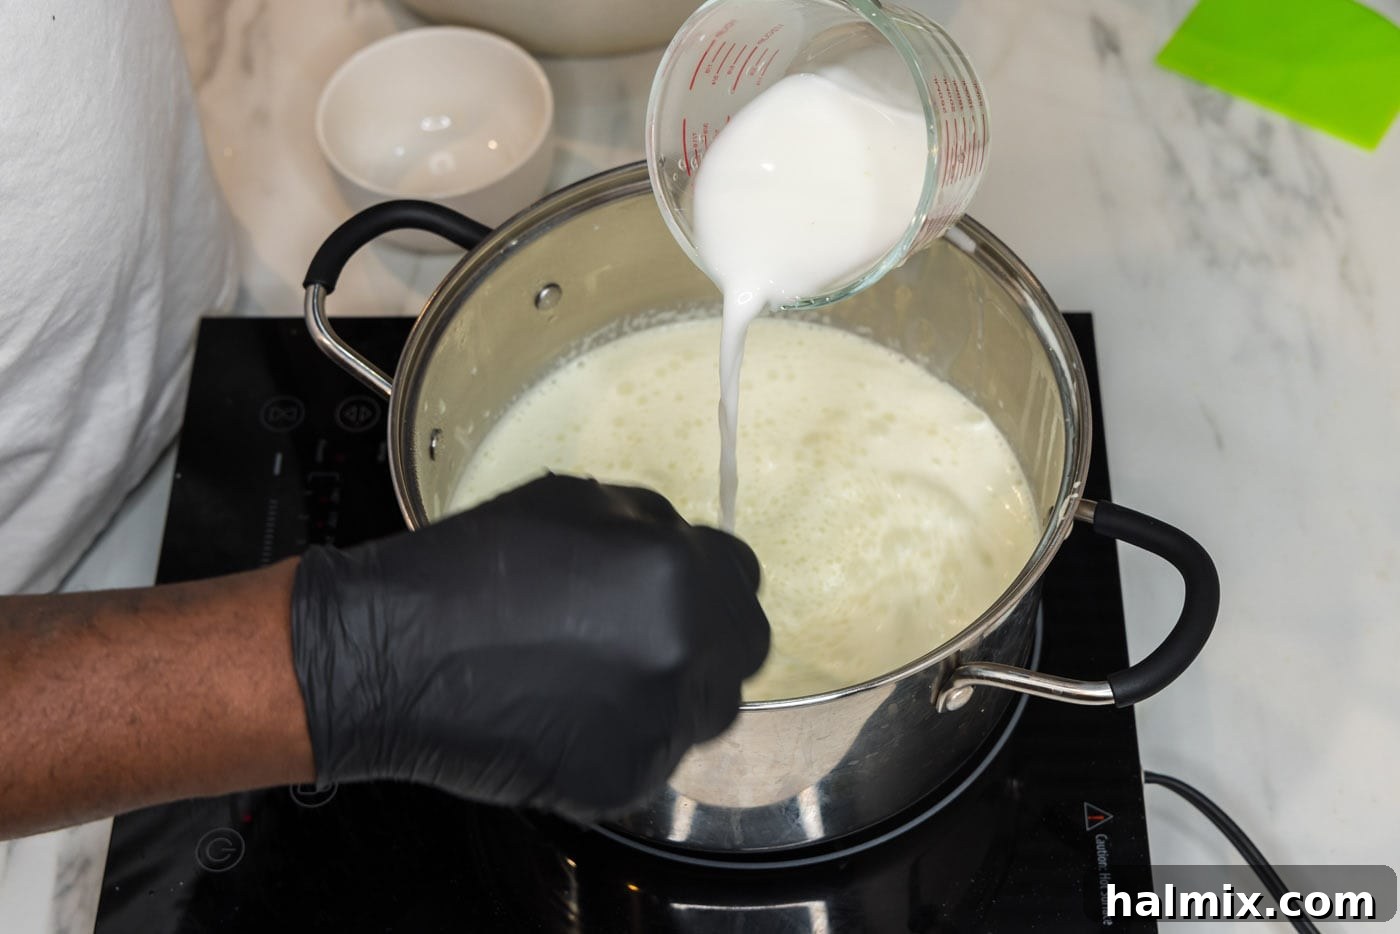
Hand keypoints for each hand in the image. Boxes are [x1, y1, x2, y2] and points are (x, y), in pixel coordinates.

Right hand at [290, 474, 768, 818]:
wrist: (392, 654)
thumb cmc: (470, 568)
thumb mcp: (571, 502)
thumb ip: (648, 525)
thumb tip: (682, 546)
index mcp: (676, 572)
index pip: (742, 578)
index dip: (709, 581)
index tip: (683, 591)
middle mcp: (683, 650)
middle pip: (742, 649)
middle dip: (707, 637)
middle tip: (648, 637)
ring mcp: (658, 723)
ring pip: (706, 709)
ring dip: (674, 690)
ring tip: (601, 678)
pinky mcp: (625, 779)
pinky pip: (654, 756)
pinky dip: (626, 739)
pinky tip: (570, 717)